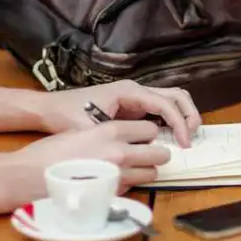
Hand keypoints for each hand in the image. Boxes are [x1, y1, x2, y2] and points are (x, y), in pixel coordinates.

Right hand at [7, 121, 169, 206]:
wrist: (28, 177)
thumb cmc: (50, 152)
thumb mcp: (81, 131)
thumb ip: (107, 133)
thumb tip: (125, 137)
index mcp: (111, 131)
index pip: (151, 129)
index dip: (148, 134)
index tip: (142, 138)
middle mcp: (121, 152)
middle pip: (161, 153)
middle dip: (155, 154)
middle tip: (145, 155)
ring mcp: (119, 176)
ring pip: (153, 174)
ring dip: (146, 171)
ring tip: (131, 170)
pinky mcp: (113, 195)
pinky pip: (135, 188)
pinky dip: (131, 185)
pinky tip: (115, 182)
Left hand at [35, 80, 200, 147]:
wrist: (49, 107)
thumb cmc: (66, 115)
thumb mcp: (89, 130)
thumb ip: (114, 138)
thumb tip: (138, 151)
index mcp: (129, 91)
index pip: (165, 104)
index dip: (179, 123)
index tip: (183, 144)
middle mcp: (137, 89)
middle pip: (177, 95)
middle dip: (189, 115)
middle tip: (191, 138)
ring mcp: (137, 95)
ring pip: (173, 98)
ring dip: (184, 115)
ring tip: (186, 137)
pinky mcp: (135, 104)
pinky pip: (162, 107)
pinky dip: (173, 119)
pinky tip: (171, 137)